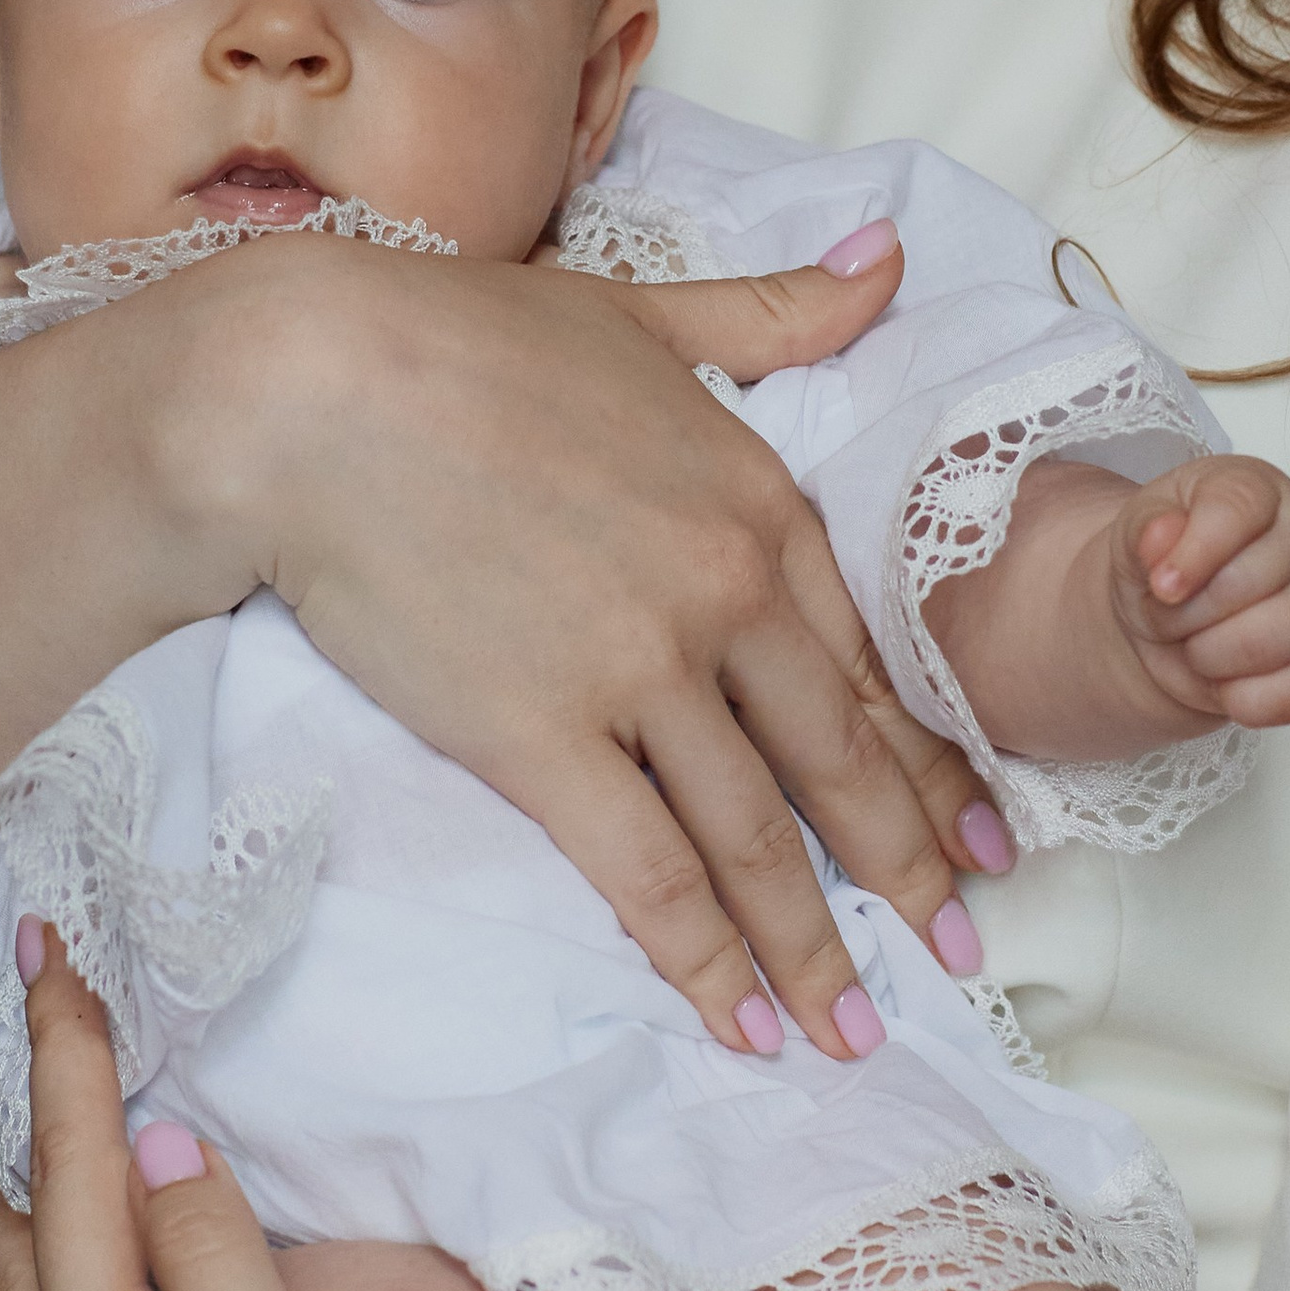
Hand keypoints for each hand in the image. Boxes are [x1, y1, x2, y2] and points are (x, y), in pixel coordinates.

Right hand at [217, 228, 984, 1061]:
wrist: (313, 387)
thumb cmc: (458, 335)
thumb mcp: (641, 310)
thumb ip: (773, 312)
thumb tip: (887, 260)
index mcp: (758, 500)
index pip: (868, 661)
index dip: (928, 762)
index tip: (976, 836)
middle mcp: (727, 594)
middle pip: (841, 763)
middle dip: (908, 872)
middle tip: (962, 954)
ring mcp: (641, 672)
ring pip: (757, 838)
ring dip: (814, 948)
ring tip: (852, 1030)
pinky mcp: (543, 737)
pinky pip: (649, 873)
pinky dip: (703, 959)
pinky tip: (739, 1021)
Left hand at [1111, 458, 1289, 730]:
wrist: (1164, 617)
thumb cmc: (1160, 561)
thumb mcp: (1135, 532)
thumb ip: (1146, 528)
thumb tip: (1162, 536)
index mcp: (1257, 491)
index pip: (1237, 510)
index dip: (1193, 554)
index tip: (1160, 584)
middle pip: (1246, 585)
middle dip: (1184, 613)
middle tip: (1168, 610)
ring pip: (1270, 643)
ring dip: (1208, 656)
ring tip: (1193, 642)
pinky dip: (1241, 700)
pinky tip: (1222, 680)